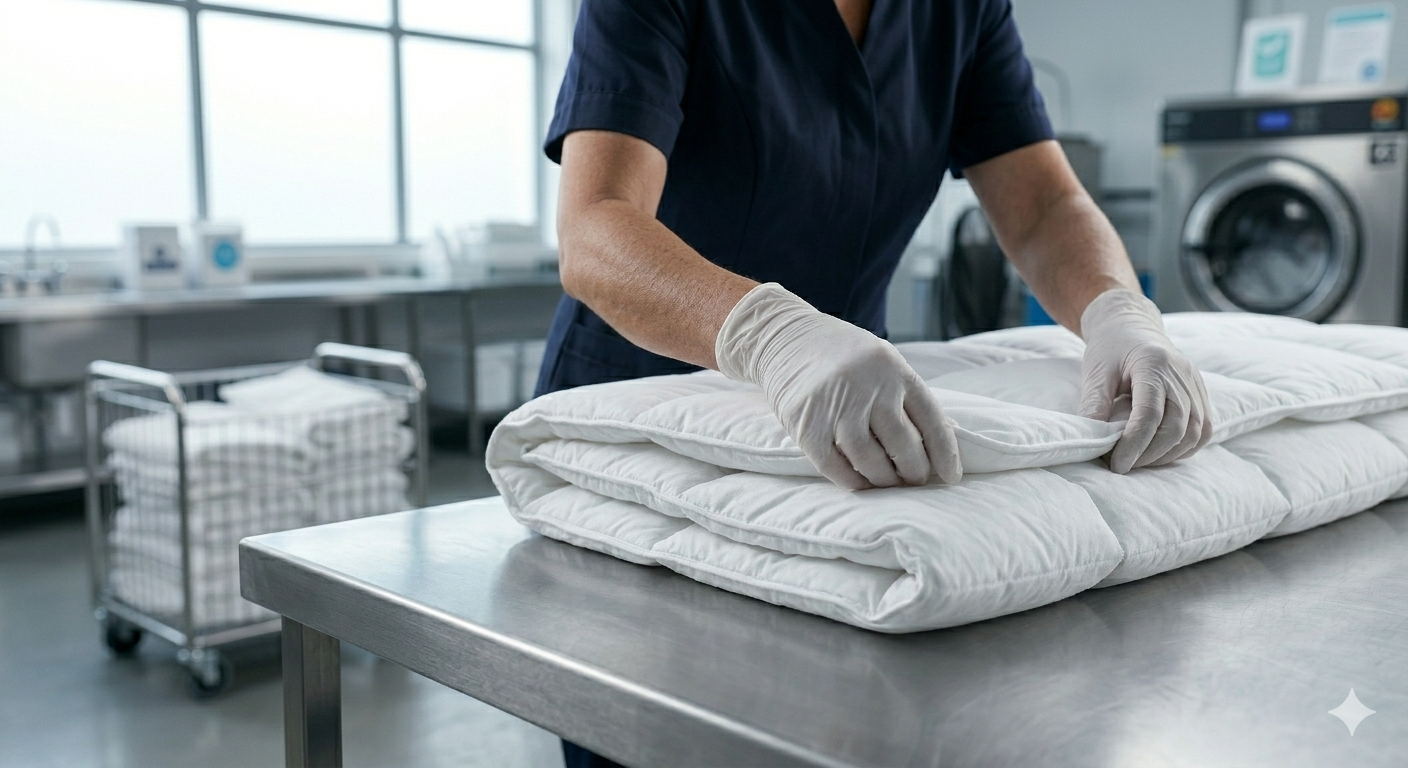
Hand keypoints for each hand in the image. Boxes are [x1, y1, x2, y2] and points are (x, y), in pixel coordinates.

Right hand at [715, 283, 961, 489]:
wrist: (783, 338)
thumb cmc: (841, 355)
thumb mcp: (882, 361)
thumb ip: (907, 395)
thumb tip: (944, 441)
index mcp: (893, 369)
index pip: (931, 420)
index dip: (945, 454)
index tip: (951, 477)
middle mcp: (867, 385)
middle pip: (903, 445)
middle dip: (913, 471)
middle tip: (913, 480)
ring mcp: (834, 405)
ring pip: (870, 461)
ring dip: (884, 480)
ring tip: (887, 481)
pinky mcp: (805, 424)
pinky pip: (835, 467)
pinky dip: (852, 481)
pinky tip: (860, 482)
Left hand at [1078, 288, 1211, 472]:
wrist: (1131, 326)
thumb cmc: (1110, 348)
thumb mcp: (1096, 372)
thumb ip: (1094, 404)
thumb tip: (1089, 440)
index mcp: (1153, 364)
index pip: (1150, 414)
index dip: (1134, 444)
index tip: (1116, 465)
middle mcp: (1181, 375)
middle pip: (1176, 427)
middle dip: (1150, 455)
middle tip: (1124, 466)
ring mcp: (1195, 384)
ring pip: (1194, 432)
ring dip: (1167, 455)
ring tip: (1139, 462)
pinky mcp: (1200, 393)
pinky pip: (1203, 430)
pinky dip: (1184, 448)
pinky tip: (1161, 454)